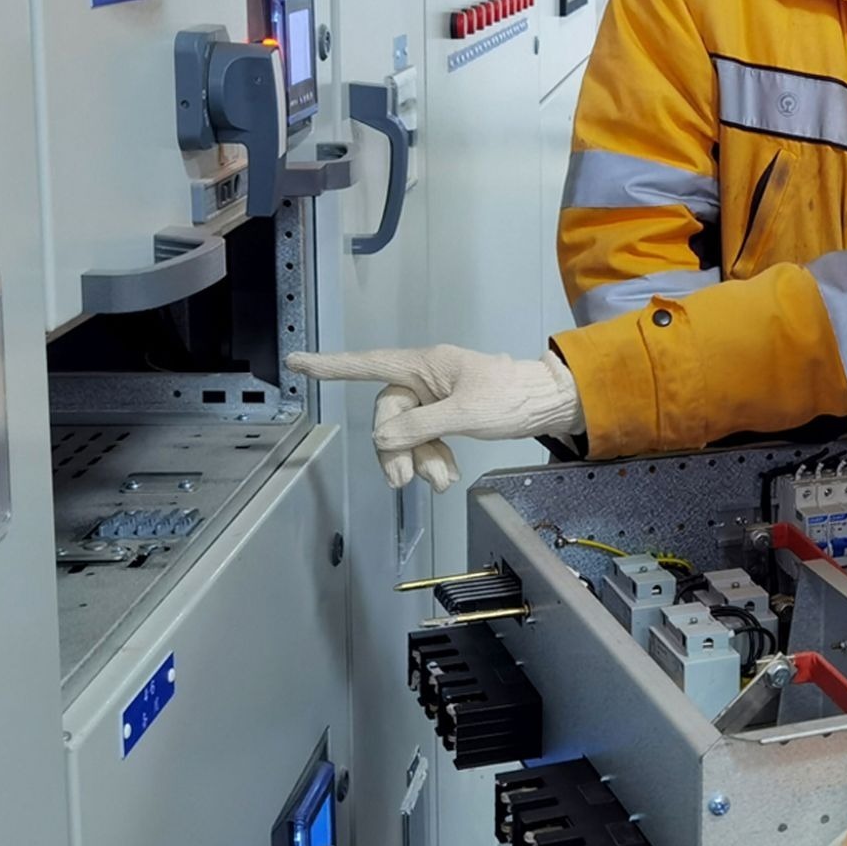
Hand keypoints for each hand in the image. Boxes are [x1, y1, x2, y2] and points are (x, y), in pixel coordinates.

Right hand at [286, 345, 582, 493]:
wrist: (548, 404)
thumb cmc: (511, 397)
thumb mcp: (465, 412)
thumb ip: (420, 426)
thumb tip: (382, 438)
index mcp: (425, 364)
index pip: (369, 365)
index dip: (332, 366)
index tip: (298, 363)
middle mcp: (425, 378)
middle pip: (388, 414)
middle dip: (396, 449)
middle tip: (404, 482)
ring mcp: (435, 398)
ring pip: (406, 432)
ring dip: (418, 460)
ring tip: (442, 482)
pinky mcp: (447, 415)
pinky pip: (425, 439)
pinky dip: (431, 458)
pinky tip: (447, 475)